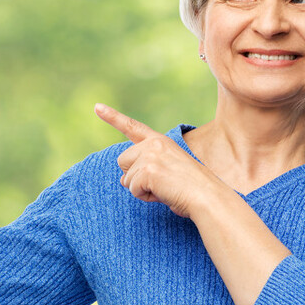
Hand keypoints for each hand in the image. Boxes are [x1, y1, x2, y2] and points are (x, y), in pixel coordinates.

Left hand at [94, 103, 224, 218]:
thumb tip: (123, 180)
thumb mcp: (167, 170)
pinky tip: (163, 194)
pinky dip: (145, 197)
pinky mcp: (148, 170)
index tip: (97, 107)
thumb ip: (146, 167)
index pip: (132, 127)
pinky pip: (133, 189)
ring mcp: (150, 155)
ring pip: (127, 178)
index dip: (112, 117)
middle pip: (122, 161)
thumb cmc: (191, 188)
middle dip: (134, 176)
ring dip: (141, 189)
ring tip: (165, 188)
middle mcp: (153, 143)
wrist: (208, 196)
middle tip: (158, 182)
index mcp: (160, 141)